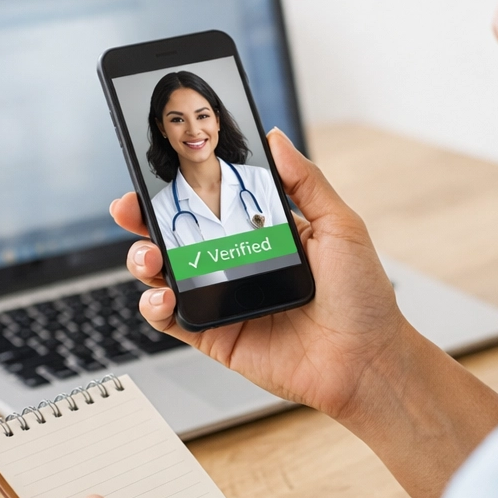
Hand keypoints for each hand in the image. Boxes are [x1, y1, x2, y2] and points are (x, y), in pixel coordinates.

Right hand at [113, 129, 497, 497]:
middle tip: (129, 208)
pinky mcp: (216, 337)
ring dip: (145, 261)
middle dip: (145, 218)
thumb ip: (305, 181)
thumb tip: (275, 137)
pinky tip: (161, 296)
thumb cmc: (364, 297)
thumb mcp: (341, 226)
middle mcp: (238, 263)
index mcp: (263, 232)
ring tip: (149, 257)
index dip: (180, 187)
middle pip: (177, 235)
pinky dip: (156, 307)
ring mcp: (224, 300)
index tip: (156, 168)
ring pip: (167, 275)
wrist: (368, 361)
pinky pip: (174, 320)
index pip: (212, 202)